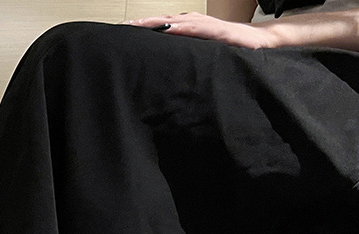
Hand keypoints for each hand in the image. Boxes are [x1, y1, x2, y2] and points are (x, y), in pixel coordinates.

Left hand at [128, 12, 276, 48]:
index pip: (160, 26)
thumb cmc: (226, 46)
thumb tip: (162, 66)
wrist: (257, 41)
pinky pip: (195, 28)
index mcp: (187, 26)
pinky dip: (180, 28)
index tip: (124, 32)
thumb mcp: (199, 51)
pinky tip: (168, 29)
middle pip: (162, 21)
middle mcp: (192, 21)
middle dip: (142, 24)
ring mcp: (204, 24)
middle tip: (123, 27)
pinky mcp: (216, 30)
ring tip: (137, 26)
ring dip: (155, 22)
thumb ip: (182, 54)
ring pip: (174, 21)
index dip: (142, 28)